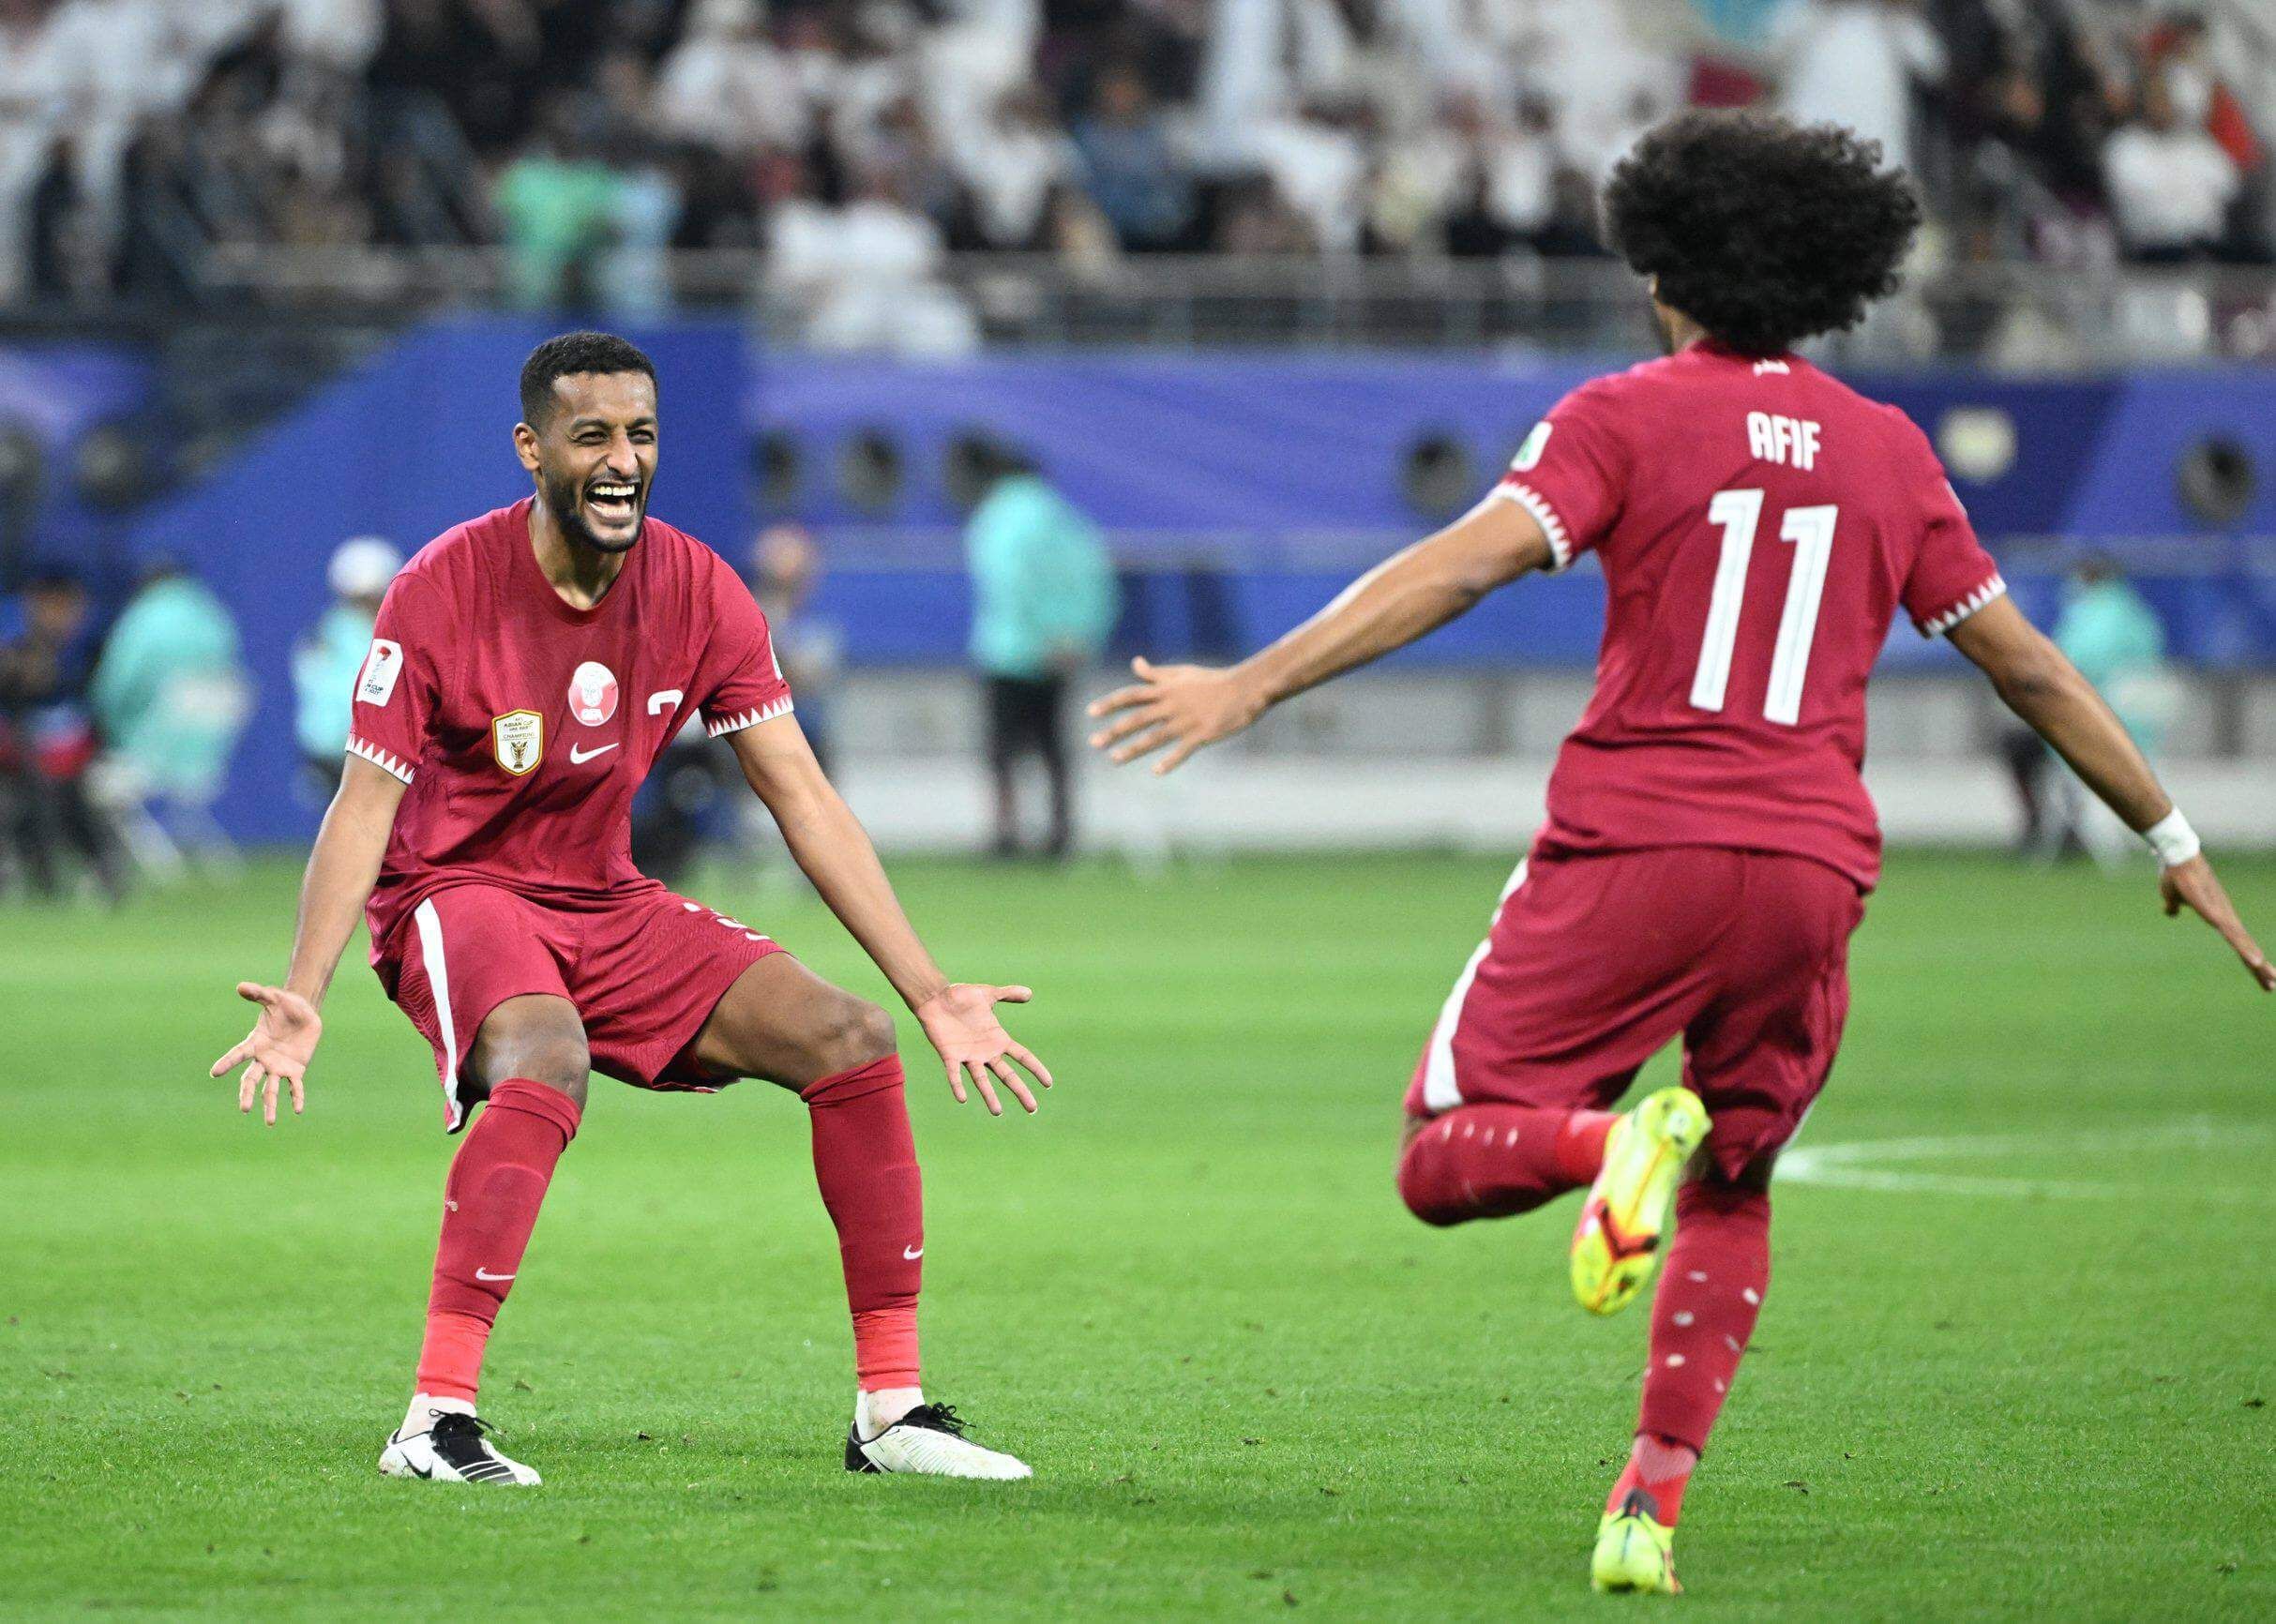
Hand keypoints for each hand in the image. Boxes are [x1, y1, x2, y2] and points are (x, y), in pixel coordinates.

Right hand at [209, 983, 322, 1124]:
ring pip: (272, 1089)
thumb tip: (240, 986)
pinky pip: (296, 1086)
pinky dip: (297, 1097)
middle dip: (248, 1093)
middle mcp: (264, 1059)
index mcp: (255, 1043)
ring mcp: (279, 1066)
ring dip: (270, 1105)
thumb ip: (259, 993)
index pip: (238, 1054)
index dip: (227, 1063)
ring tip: (271, 1122)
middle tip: (244, 1108)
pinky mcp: (295, 1070)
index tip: (214, 1073)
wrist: (304, 1012)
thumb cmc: (286, 1005)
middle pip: (252, 1079)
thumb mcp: (274, 997)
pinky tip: (298, 1110)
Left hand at [914, 983, 1053, 1115]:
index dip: (1035, 1068)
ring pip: (982, 1080)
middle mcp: (985, 1052)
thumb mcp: (988, 994)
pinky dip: (958, 1085)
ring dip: (989, 1096)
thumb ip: (1008, 994)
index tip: (1048, 1084)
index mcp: (998, 1039)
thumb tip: (1029, 993)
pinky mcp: (950, 1055)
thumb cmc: (961, 996)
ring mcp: (968, 1055)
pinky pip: (954, 1074)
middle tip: (1032, 1109)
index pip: (1022, 1056)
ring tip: (997, 1112)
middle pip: (1007, 1075)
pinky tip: (962, 1098)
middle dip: (1020, 1091)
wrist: (936, 997)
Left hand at [1087, 656, 1265, 775]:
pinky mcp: (1202, 735)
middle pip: (1137, 718)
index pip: (1131, 695)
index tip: (1091, 713)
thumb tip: (1135, 663)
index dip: (1110, 703)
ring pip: (1154, 737)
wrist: (1244, 689)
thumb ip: (1156, 674)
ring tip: (1114, 759)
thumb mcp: (1182, 673)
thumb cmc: (1211, 681)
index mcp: (1166, 690)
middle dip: (1114, 731)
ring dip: (1133, 749)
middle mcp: (1172, 705)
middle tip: (1094, 742)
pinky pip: (1183, 750)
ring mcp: (1186, 721)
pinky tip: (1156, 772)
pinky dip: (1170, 761)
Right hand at [2160, 856, 2275, 990]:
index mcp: (2219, 917)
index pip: (2238, 943)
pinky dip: (2231, 936)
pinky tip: (2237, 944)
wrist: (2177, 853)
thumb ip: (2174, 906)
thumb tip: (2171, 912)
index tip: (2263, 977)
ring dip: (2248, 953)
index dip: (2250, 959)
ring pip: (2236, 936)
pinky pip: (2219, 923)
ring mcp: (2217, 909)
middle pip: (2244, 945)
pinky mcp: (2205, 903)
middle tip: (2272, 985)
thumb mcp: (2174, 896)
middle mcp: (2224, 915)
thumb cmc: (2176, 874)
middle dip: (2258, 966)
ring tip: (2261, 967)